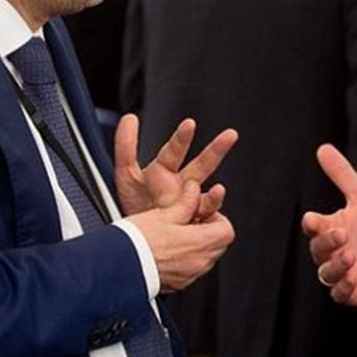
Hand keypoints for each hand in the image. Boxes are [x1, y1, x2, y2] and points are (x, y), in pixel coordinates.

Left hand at [114, 114, 236, 219]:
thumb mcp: (126, 174)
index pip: (174, 150)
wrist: (140, 238)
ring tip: (218, 191)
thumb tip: (129, 118)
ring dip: (215, 194)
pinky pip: (206, 220)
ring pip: (209, 196)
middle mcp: (182, 185)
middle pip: (202, 165)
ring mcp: (191, 206)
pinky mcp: (197, 224)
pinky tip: (209, 219)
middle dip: (216, 150)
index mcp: (165, 170)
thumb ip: (126, 146)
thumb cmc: (136, 204)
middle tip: (230, 135)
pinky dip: (210, 218)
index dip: (182, 137)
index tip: (189, 124)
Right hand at [127, 180, 234, 292]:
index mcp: (198, 243)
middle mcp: (197, 263)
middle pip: (218, 246)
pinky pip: (190, 270)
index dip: (217, 218)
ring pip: (205, 258)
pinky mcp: (176, 285)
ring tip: (177, 235)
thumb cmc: (136, 241)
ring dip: (197, 246)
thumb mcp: (163, 213)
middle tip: (190, 221)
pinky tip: (168, 250)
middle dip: (208, 232)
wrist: (116, 266)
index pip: (227, 231)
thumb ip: (185, 201)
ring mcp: (188, 276)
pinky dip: (185, 260)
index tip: (203, 212)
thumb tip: (194, 189)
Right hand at [301, 144, 356, 306]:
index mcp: (330, 227)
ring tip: (351, 255)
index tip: (314, 220)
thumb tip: (323, 148)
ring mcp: (340, 272)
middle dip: (327, 242)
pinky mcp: (351, 292)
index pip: (313, 226)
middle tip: (343, 234)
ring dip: (335, 265)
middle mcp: (331, 251)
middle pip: (317, 248)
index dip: (312, 223)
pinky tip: (354, 279)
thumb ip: (342, 175)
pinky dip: (343, 287)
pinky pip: (339, 293)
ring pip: (326, 272)